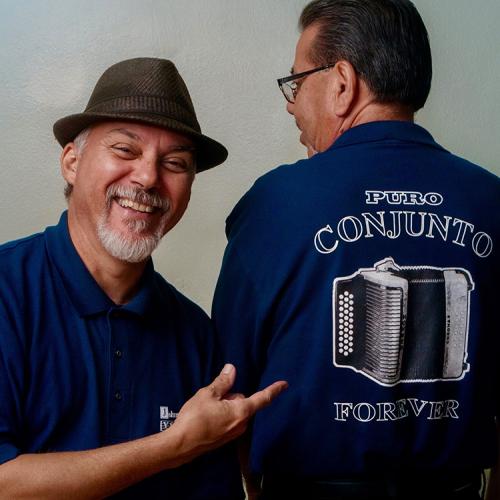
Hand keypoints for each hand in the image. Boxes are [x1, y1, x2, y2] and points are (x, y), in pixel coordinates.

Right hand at [171, 364, 286, 456]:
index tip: (284, 384)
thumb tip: (232, 369)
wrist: (180, 445)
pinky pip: (229, 420)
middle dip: (231, 396)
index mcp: (241, 411)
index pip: (262, 398)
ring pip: (235, 411)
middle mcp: (241, 424)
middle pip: (243, 402)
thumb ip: (223, 382)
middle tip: (214, 397)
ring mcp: (233, 433)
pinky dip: (221, 415)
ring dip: (225, 406)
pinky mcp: (225, 439)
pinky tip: (206, 417)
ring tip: (206, 408)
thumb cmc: (194, 418)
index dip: (274, 390)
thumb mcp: (208, 394)